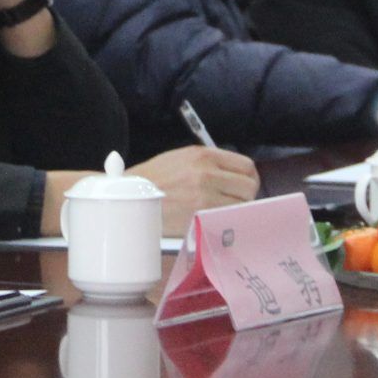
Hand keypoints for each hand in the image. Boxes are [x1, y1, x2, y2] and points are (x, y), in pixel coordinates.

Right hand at [126, 145, 259, 235]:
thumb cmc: (153, 179)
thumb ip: (209, 164)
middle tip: (234, 203)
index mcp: (203, 155)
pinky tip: (213, 221)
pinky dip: (223, 221)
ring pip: (240, 205)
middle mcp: (206, 173)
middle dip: (245, 196)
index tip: (243, 187)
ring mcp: (203, 196)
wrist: (128, 196)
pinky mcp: (197, 215)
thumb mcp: (181, 158)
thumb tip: (234, 176)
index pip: (246, 166)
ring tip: (220, 212)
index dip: (249, 178)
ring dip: (234, 210)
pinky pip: (224, 219)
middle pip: (248, 186)